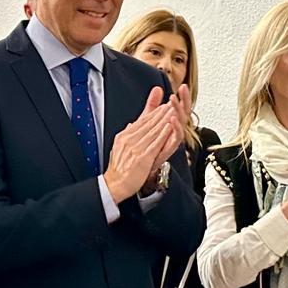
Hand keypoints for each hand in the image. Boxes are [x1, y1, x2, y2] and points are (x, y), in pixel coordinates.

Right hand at [103, 87, 182, 202]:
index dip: (154, 113)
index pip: (141, 121)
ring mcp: (135, 148)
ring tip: (173, 111)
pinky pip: (155, 143)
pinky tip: (169, 127)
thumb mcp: (120, 147)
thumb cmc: (118, 169)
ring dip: (164, 120)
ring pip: (153, 131)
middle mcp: (129, 140)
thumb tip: (132, 124)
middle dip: (161, 112)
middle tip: (171, 103)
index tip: (163, 106)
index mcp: (124, 136)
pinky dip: (163, 134)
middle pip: (148, 123)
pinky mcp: (142, 158)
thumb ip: (128, 134)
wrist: (114, 185)